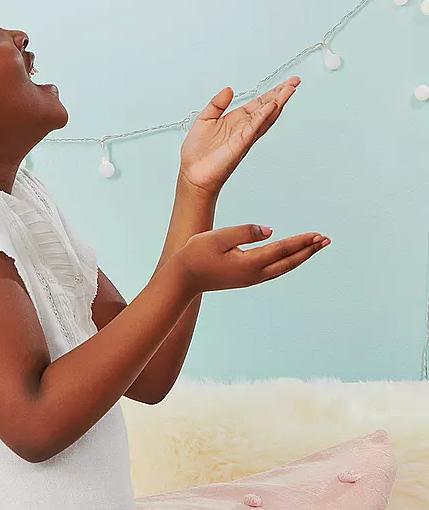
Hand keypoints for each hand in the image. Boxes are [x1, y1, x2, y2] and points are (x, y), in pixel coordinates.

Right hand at [175, 224, 329, 294]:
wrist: (184, 278)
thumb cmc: (197, 253)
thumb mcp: (218, 237)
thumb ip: (244, 232)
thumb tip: (270, 231)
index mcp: (250, 263)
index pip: (282, 249)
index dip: (301, 241)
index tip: (318, 234)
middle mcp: (255, 274)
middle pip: (289, 261)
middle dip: (308, 250)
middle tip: (326, 240)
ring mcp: (252, 279)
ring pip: (284, 268)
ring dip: (301, 256)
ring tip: (315, 246)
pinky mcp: (248, 279)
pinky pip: (275, 270)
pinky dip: (288, 262)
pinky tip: (292, 256)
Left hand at [180, 77, 299, 194]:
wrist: (193, 173)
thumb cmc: (198, 152)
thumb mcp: (205, 119)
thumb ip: (217, 104)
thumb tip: (229, 89)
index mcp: (236, 120)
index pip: (259, 104)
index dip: (272, 93)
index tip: (285, 83)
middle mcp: (244, 127)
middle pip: (267, 108)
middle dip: (281, 94)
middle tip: (295, 81)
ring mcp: (245, 136)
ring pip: (266, 116)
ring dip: (278, 102)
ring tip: (290, 89)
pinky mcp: (240, 144)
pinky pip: (255, 127)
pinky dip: (264, 116)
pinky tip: (272, 105)